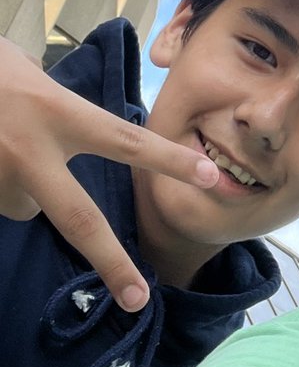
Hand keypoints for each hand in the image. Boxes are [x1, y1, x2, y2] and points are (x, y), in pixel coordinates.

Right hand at [0, 35, 217, 311]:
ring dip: (24, 184)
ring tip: (4, 142)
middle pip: (79, 219)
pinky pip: (2, 201)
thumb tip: (68, 117)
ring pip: (27, 204)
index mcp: (56, 113)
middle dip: (111, 262)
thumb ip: (55, 99)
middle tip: (139, 297)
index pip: (125, 140)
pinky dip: (1, 185)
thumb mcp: (27, 69)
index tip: (210, 176)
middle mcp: (31, 153)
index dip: (168, 160)